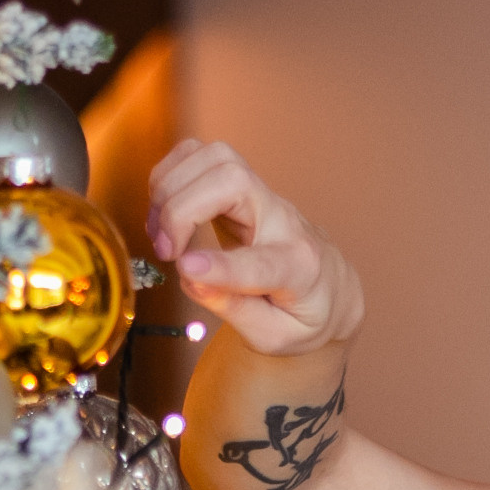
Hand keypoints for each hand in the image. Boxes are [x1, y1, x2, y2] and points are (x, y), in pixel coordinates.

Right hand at [147, 138, 363, 357]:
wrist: (328, 286)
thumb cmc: (303, 315)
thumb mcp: (277, 335)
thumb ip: (235, 310)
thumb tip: (191, 277)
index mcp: (300, 268)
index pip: (261, 260)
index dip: (221, 264)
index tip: (183, 267)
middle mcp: (283, 220)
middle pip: (233, 181)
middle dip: (183, 210)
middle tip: (165, 251)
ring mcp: (264, 196)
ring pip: (216, 157)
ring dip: (172, 187)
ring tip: (160, 232)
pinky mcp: (243, 185)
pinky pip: (202, 154)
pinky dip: (171, 174)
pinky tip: (163, 210)